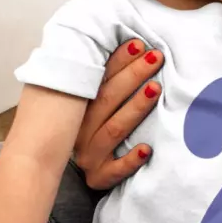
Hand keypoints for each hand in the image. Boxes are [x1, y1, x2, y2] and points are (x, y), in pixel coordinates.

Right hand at [74, 39, 163, 189]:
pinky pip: (114, 171)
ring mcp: (89, 155)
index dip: (119, 61)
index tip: (139, 44)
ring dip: (135, 108)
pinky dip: (130, 160)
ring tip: (156, 89)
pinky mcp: (99, 178)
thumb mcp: (96, 104)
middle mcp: (80, 130)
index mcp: (78, 108)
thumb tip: (136, 46)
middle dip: (133, 76)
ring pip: (113, 129)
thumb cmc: (95, 130)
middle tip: (155, 57)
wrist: (66, 172)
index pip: (99, 79)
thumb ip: (107, 81)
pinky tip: (146, 148)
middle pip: (107, 100)